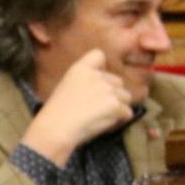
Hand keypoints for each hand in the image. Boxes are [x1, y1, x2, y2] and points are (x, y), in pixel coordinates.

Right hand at [21, 48, 134, 165]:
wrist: (56, 129)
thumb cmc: (56, 114)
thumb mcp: (65, 87)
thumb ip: (84, 82)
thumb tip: (99, 91)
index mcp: (81, 69)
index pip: (98, 55)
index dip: (102, 67)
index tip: (97, 80)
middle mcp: (97, 76)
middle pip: (117, 81)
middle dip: (113, 94)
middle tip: (98, 107)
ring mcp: (108, 89)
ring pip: (126, 97)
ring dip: (118, 107)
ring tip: (102, 117)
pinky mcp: (115, 105)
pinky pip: (127, 112)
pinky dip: (120, 119)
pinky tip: (105, 124)